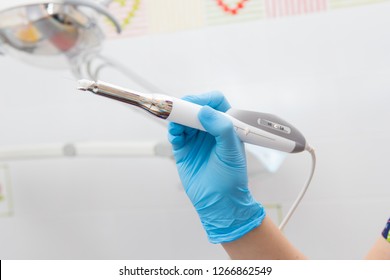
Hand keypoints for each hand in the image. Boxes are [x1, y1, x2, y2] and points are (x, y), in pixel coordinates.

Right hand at [168, 92, 264, 242]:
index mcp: (226, 126)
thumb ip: (222, 129)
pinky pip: (175, 133)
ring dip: (178, 118)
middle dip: (187, 106)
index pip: (216, 102)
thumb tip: (206, 111)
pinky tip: (176, 135)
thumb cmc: (231, 180)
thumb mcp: (231, 153)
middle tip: (179, 109)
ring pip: (183, 118)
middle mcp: (210, 129)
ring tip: (177, 125)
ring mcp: (196, 138)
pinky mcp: (184, 148)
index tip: (197, 106)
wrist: (219, 202)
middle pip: (196, 107)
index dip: (205, 100)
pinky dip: (173, 130)